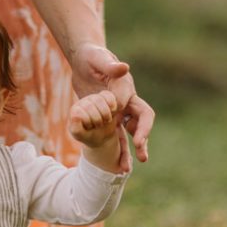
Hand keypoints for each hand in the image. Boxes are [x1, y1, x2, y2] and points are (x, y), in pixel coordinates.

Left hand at [70, 43, 153, 165]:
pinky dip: (116, 150)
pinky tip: (113, 164)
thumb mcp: (99, 58)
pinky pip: (115, 136)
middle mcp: (127, 102)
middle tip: (141, 151)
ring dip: (130, 151)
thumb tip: (124, 68)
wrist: (83, 63)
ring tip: (126, 168)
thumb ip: (110, 65)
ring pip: (129, 134)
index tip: (116, 117)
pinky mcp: (107, 119)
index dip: (128, 114)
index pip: (134, 105)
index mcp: (128, 88)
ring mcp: (118, 112)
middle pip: (141, 122)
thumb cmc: (92, 57)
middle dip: (142, 137)